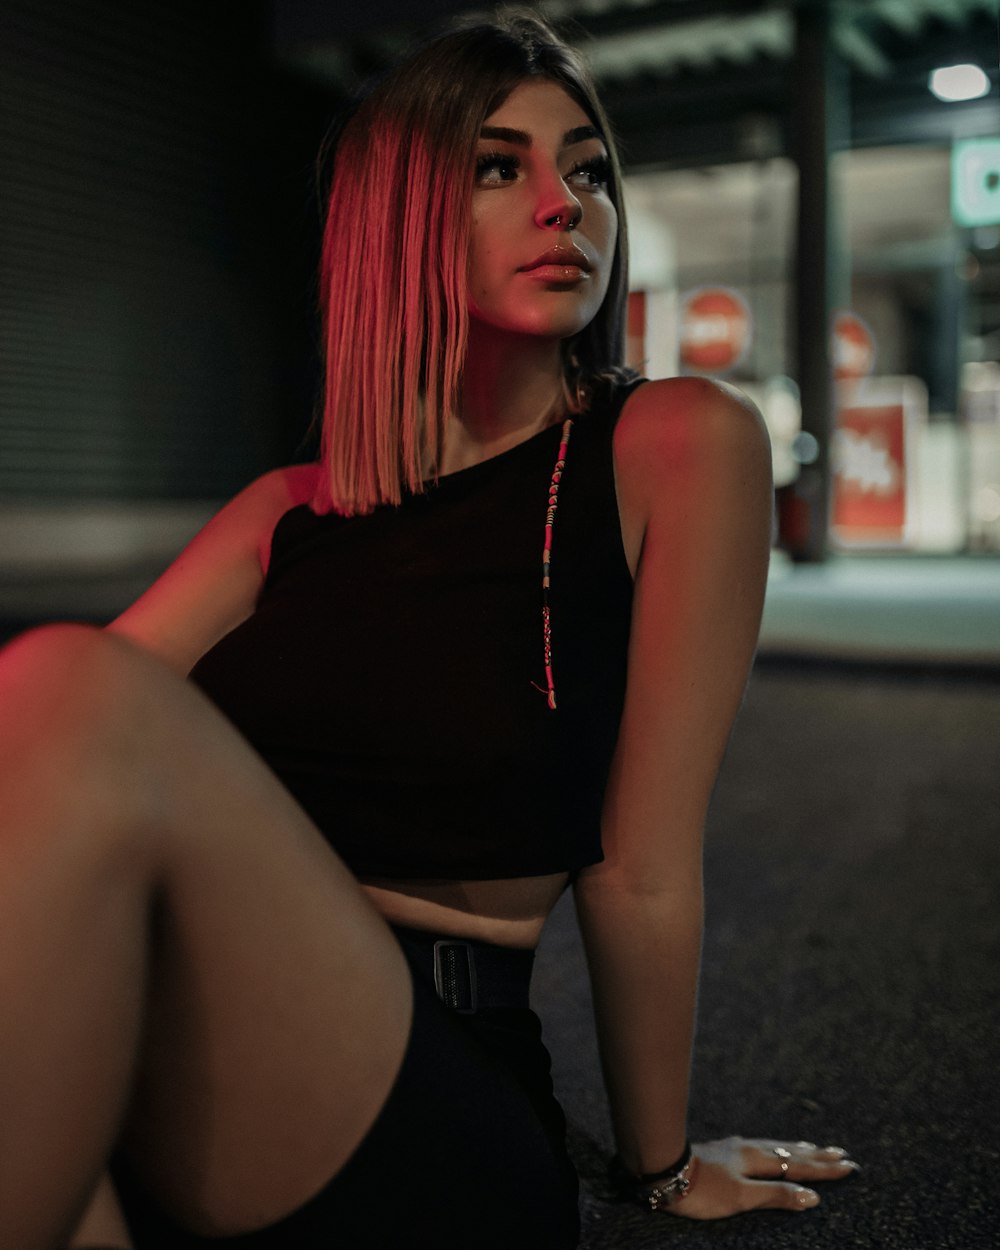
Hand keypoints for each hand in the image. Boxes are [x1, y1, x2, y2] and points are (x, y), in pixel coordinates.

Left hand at [668, 1136, 859, 1219]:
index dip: (824, 1168)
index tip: (849, 1166)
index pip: (799, 1165)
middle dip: (817, 1156)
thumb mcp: (742, 1197)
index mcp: (757, 1160)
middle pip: (789, 1152)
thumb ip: (776, 1196)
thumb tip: (812, 1197)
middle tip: (842, 1154)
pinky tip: (768, 1148)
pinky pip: (759, 1146)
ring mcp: (734, 1148)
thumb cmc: (702, 1189)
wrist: (662, 1169)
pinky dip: (775, 1148)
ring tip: (814, 1148)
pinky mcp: (721, 1151)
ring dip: (797, 1149)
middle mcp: (749, 1149)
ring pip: (774, 1146)